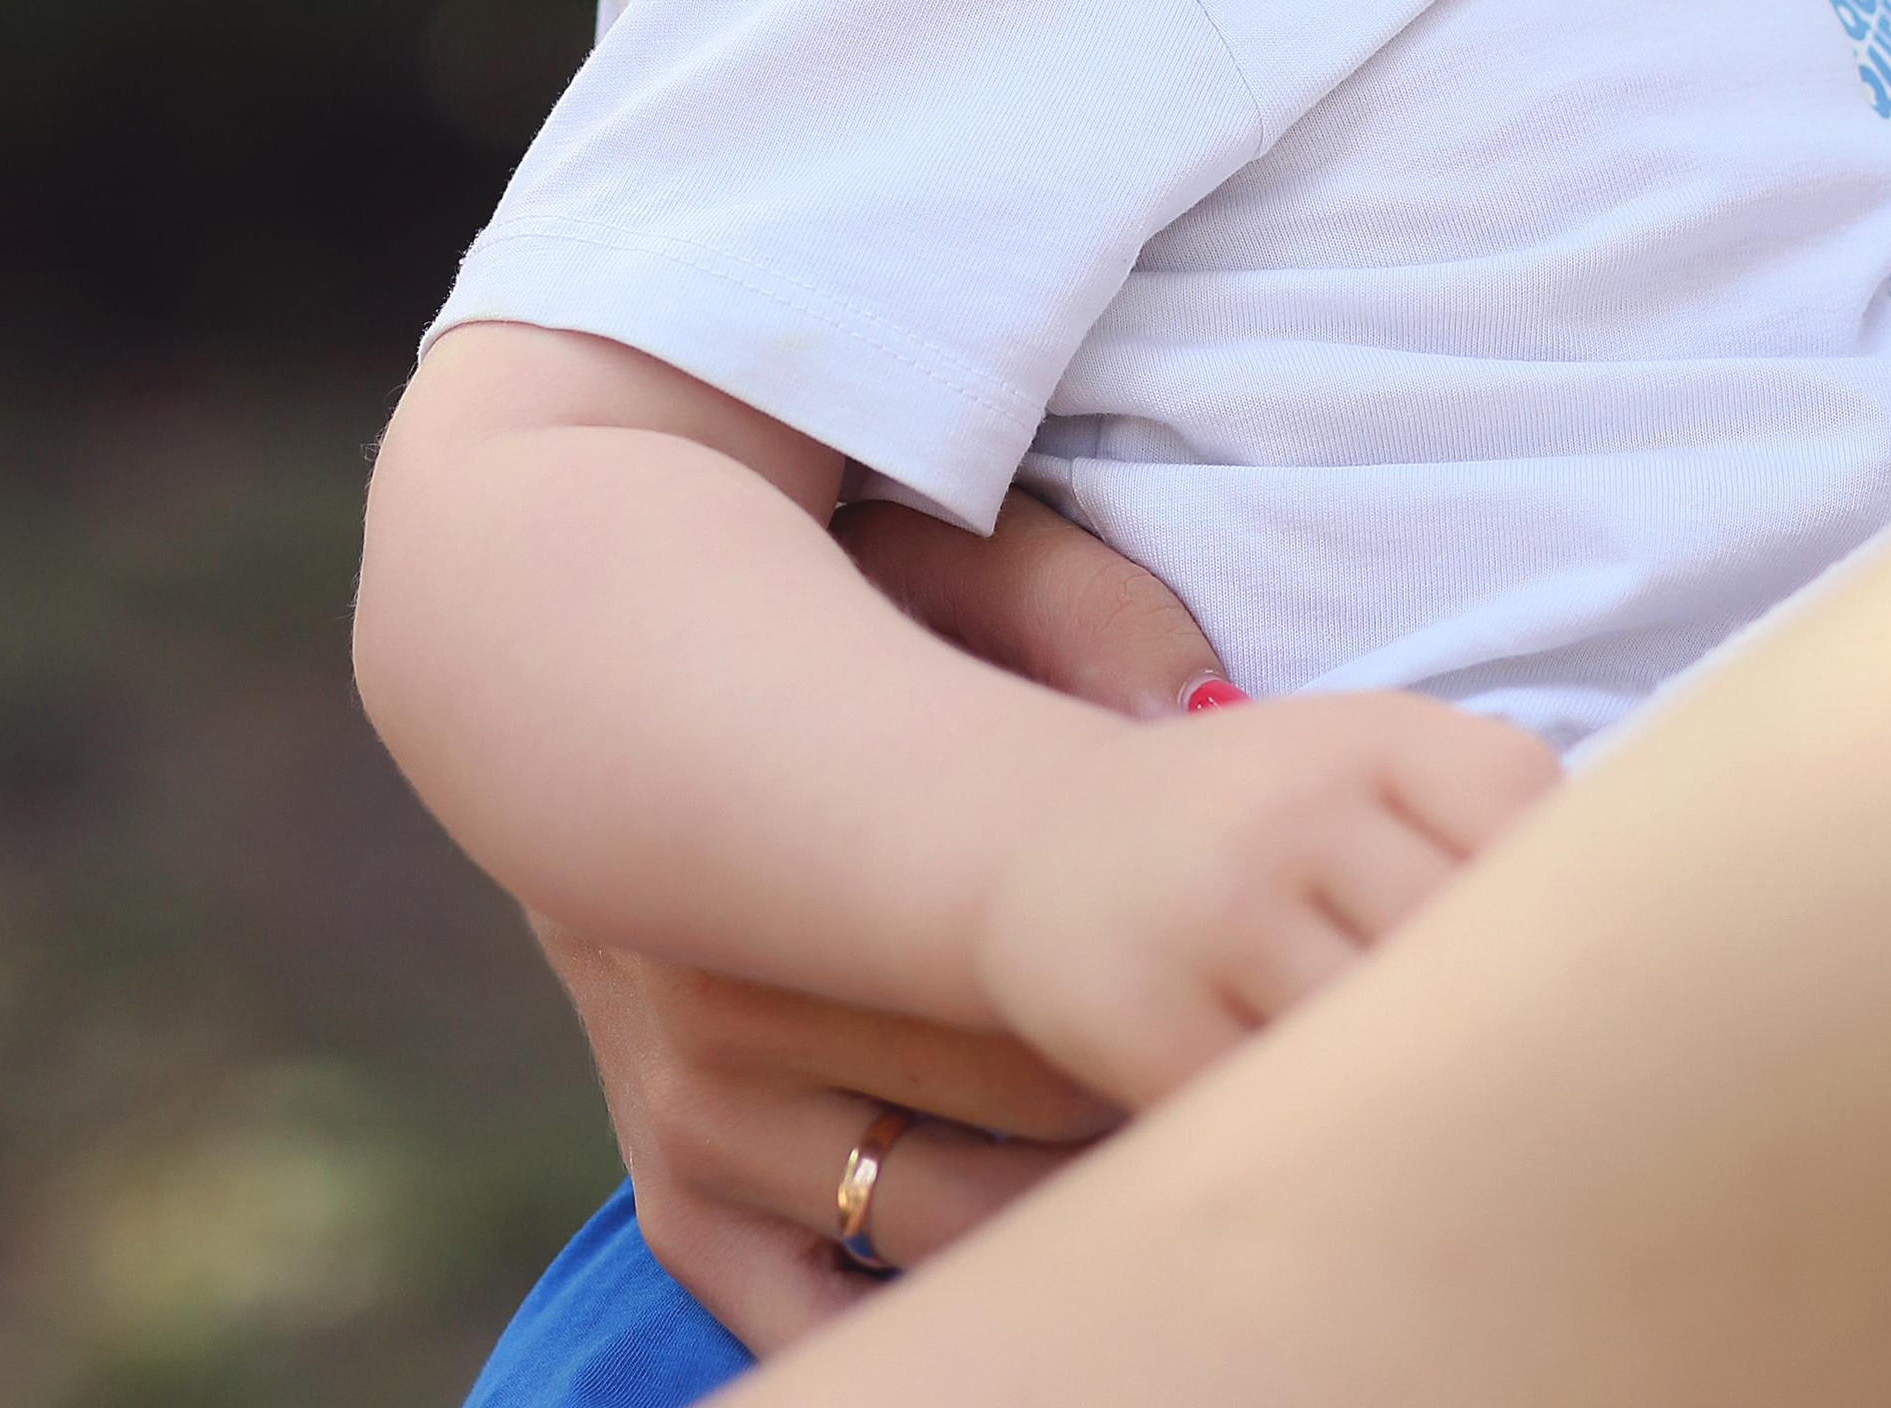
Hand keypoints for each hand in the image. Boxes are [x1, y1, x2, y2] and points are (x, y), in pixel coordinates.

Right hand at [530, 499, 1228, 1348]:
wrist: (616, 698)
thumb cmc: (844, 622)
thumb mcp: (956, 571)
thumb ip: (1082, 614)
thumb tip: (1205, 712)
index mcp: (802, 842)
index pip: (1056, 974)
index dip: (1185, 996)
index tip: (1275, 991)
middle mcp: (730, 996)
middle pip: (1027, 1109)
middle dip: (1150, 1093)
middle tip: (1255, 1071)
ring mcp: (697, 1117)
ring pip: (958, 1228)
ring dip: (1078, 1205)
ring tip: (1159, 1137)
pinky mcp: (675, 1200)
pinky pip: (818, 1318)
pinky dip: (934, 1312)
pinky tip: (1026, 1269)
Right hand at [974, 686, 1561, 1109]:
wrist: (1039, 835)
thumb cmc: (1252, 815)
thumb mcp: (1362, 762)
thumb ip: (1484, 816)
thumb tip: (1656, 942)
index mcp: (1374, 736)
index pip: (1531, 823)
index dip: (1580, 908)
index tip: (1607, 978)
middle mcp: (1298, 812)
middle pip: (1467, 943)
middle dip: (1517, 1018)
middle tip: (1567, 1083)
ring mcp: (1222, 918)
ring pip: (1388, 1039)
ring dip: (1439, 1092)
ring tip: (1476, 1124)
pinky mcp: (1155, 1028)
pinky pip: (1288, 1112)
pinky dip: (1336, 1136)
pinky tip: (1362, 1139)